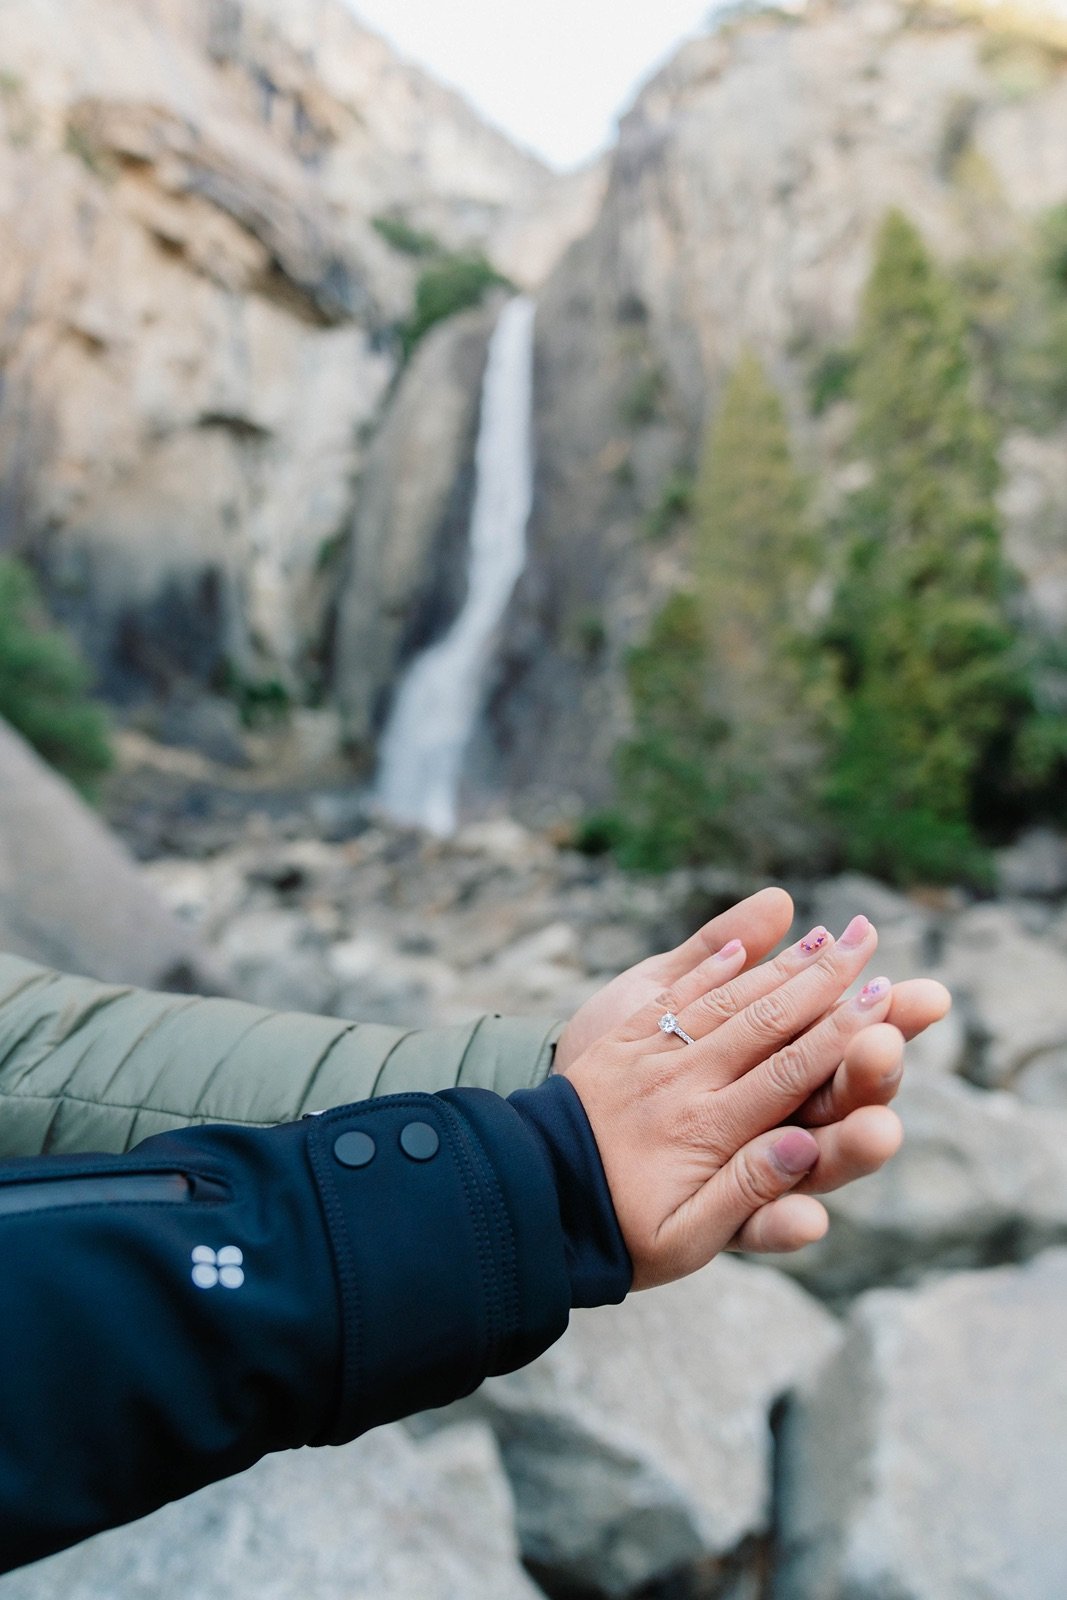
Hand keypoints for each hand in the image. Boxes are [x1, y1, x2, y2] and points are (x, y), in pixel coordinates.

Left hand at [563, 915, 896, 1288]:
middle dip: (826, 983)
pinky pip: (673, 999)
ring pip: (728, 1003)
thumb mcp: (687, 1240)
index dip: (845, 1035)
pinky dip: (711, 969)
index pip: (794, 1075)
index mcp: (710, 1134)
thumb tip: (804, 1147)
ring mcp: (653, 1056)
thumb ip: (750, 1196)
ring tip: (829, 936)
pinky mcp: (624, 1041)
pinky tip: (746, 944)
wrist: (526, 1199)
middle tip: (873, 943)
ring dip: (781, 967)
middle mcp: (686, 1084)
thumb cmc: (620, 1235)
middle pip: (770, 1025)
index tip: (890, 997)